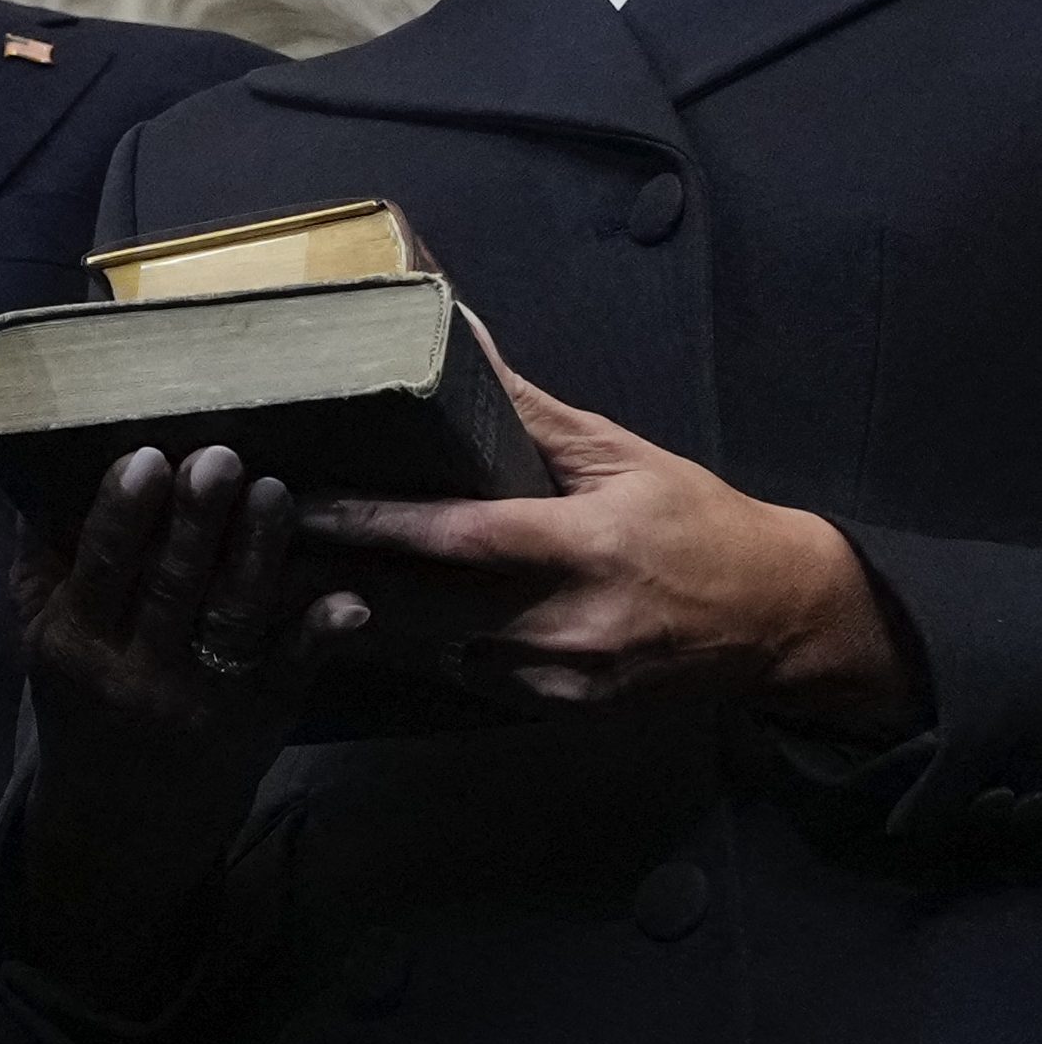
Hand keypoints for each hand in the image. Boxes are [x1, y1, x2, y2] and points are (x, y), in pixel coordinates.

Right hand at [22, 441, 370, 747]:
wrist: (124, 818)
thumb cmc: (82, 698)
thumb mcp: (39, 636)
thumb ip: (38, 562)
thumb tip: (37, 473)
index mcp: (76, 643)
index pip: (100, 570)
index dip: (122, 514)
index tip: (147, 456)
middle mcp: (139, 673)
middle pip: (171, 587)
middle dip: (196, 521)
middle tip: (220, 458)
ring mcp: (206, 697)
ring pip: (233, 618)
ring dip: (256, 553)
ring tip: (273, 491)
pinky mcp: (262, 716)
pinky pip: (292, 669)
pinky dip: (319, 634)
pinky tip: (347, 599)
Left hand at [304, 357, 920, 738]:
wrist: (778, 620)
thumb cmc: (697, 521)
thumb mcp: (622, 454)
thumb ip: (531, 409)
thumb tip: (462, 333)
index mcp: (585, 546)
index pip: (456, 536)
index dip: (373, 523)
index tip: (303, 503)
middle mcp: (568, 622)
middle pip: (425, 607)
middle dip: (342, 578)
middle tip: (265, 549)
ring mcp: (562, 678)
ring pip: (436, 651)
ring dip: (370, 619)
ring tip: (295, 582)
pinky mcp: (559, 710)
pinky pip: (467, 678)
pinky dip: (424, 647)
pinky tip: (374, 620)